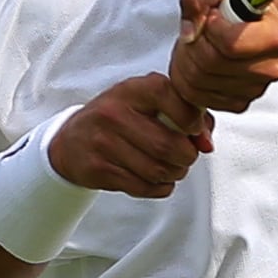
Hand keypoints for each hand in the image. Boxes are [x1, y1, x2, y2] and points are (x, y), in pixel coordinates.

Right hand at [47, 74, 211, 197]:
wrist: (71, 142)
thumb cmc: (119, 118)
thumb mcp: (146, 102)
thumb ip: (184, 112)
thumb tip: (206, 142)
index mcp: (132, 90)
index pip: (170, 96)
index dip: (193, 118)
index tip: (196, 130)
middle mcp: (114, 113)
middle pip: (168, 144)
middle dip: (187, 156)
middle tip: (186, 155)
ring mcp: (104, 143)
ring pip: (158, 170)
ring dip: (175, 174)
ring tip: (173, 168)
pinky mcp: (99, 170)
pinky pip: (143, 187)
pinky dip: (160, 187)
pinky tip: (157, 179)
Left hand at [171, 0, 277, 112]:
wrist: (247, 23)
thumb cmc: (235, 2)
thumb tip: (191, 30)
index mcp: (276, 36)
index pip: (230, 44)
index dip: (210, 28)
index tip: (213, 16)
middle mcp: (271, 67)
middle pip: (211, 63)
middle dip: (194, 43)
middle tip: (200, 30)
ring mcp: (255, 89)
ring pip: (199, 81)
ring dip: (186, 60)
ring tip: (199, 43)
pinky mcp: (238, 103)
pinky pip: (197, 97)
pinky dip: (187, 79)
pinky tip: (198, 61)